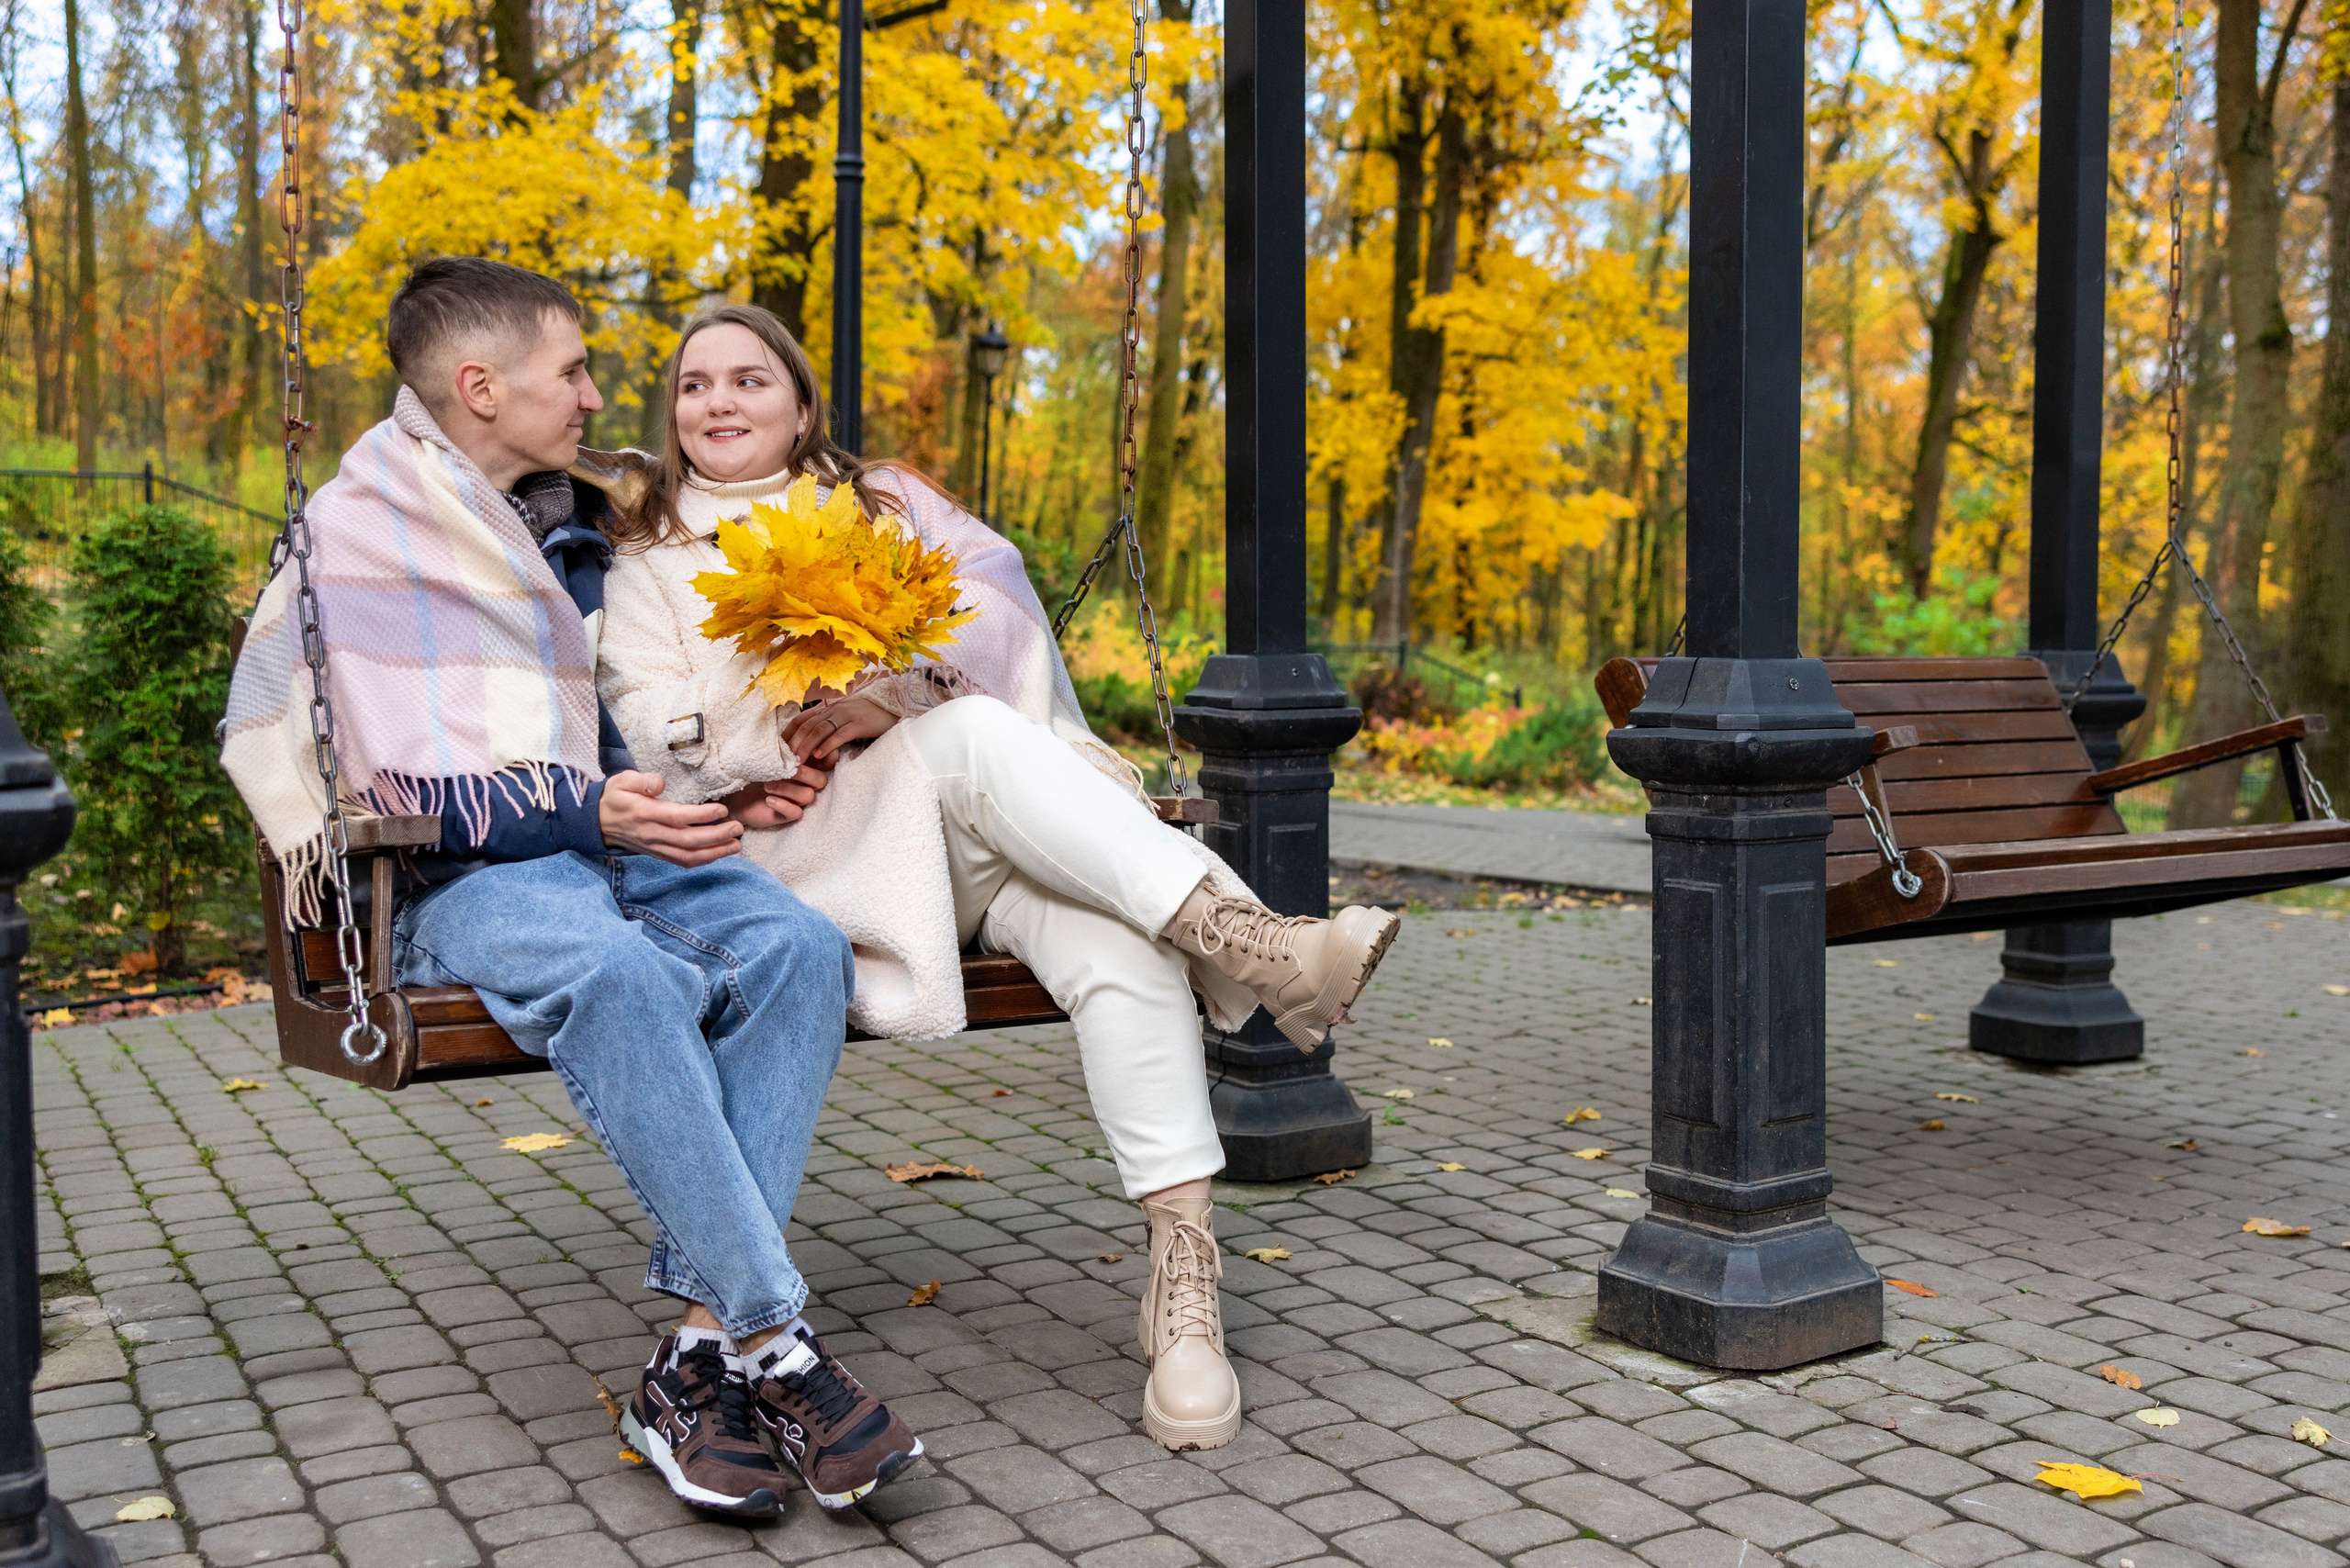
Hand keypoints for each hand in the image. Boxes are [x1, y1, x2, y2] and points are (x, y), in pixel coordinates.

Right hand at [598, 770, 742, 865]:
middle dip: (716, 837)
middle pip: (687, 840)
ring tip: (736, 845)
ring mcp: (655, 847)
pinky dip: (702, 860)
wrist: (597, 821)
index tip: (722, 811)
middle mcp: (651, 834)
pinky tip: (719, 853)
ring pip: (687, 856)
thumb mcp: (622, 780)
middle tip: (738, 828)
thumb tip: (659, 783)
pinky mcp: (658, 854)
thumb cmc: (615, 797)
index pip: (677, 817)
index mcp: (644, 813)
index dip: (701, 816)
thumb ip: (642, 780)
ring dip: (714, 853)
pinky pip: (682, 862)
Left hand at [720, 760, 830, 827]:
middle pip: (821, 780)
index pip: (826, 763)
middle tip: (786, 770)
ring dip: (788, 789)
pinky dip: (783, 805)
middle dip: (804, 773)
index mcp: (803, 768)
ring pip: (808, 795)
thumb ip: (782, 750)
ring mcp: (797, 801)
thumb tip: (789, 735)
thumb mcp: (767, 758)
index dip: (825, 757)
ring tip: (766, 786)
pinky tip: (769, 800)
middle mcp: (804, 784)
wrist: (735, 796)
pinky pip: (796, 813)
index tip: (810, 752)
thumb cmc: (753, 772)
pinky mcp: (787, 815)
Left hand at [782, 695, 897, 764]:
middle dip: (793, 744)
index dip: (787, 735)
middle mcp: (833, 710)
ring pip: (819, 730)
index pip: (800, 720)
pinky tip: (819, 756)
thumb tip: (810, 745)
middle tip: (783, 761)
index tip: (777, 751)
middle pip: (806, 726)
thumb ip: (827, 727)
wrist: (892, 705)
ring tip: (797, 761)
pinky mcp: (859, 724)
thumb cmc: (866, 716)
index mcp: (827, 708)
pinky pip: (839, 735)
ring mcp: (846, 716)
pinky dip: (827, 745)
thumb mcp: (843, 718)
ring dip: (806, 746)